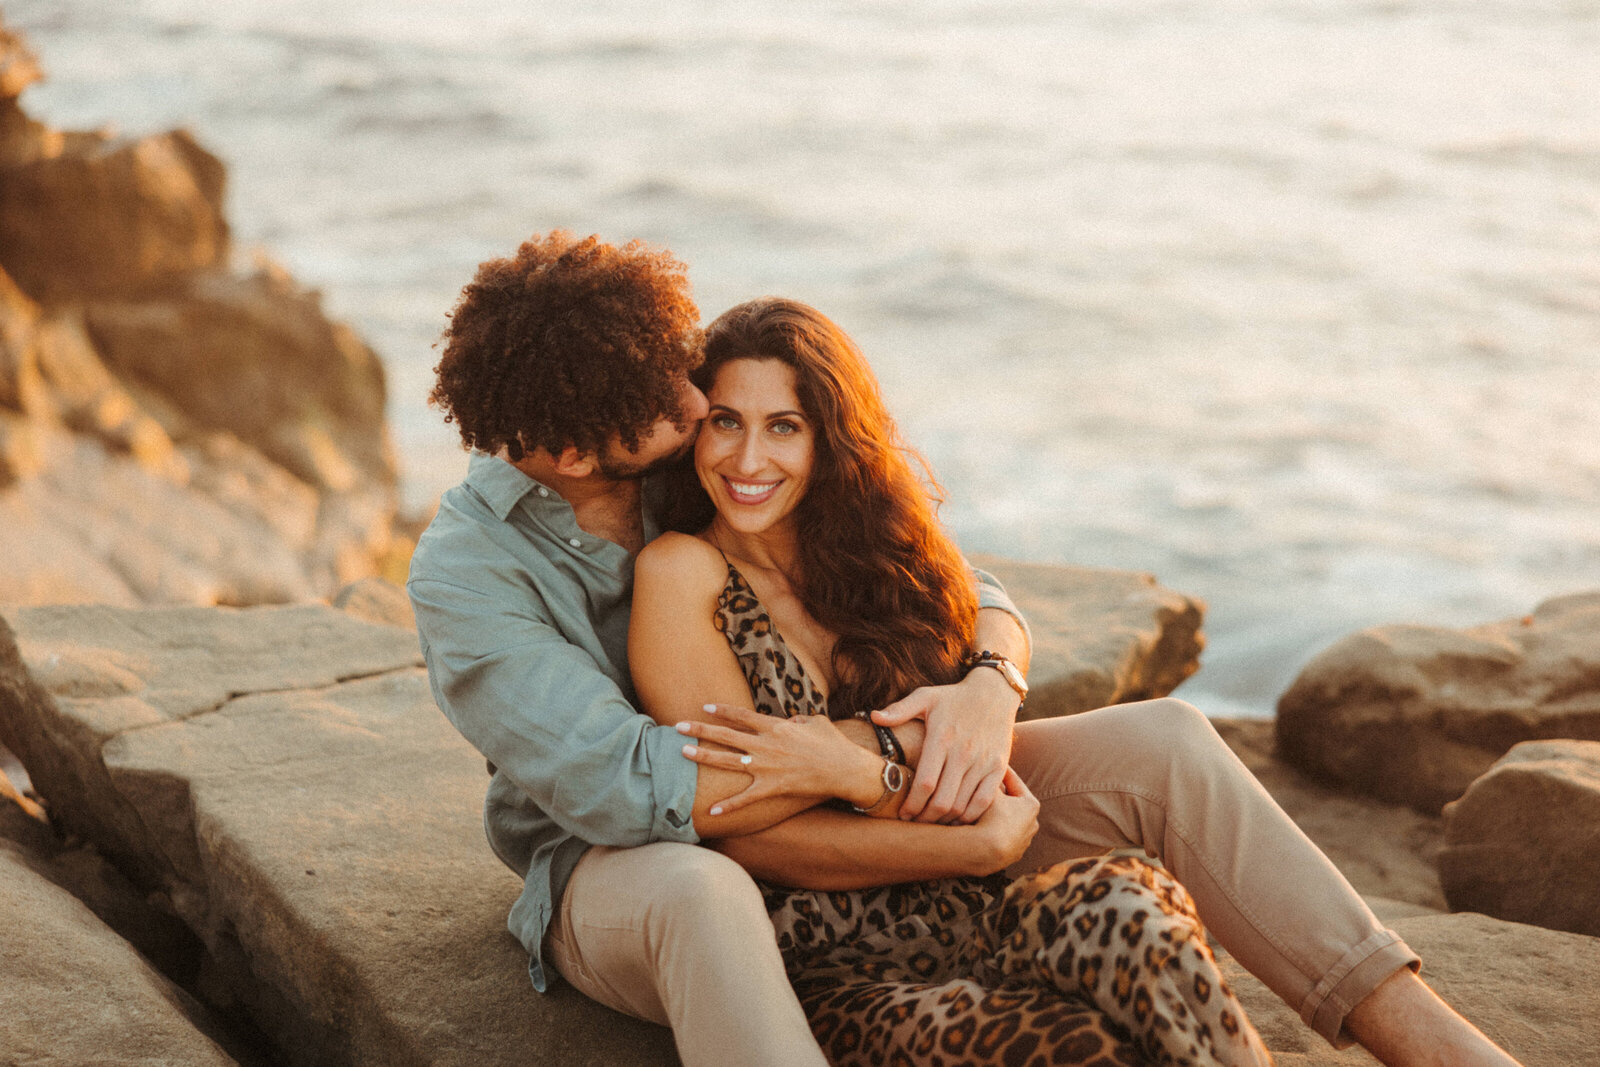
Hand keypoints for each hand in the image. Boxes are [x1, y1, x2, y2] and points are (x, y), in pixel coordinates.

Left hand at [677, 703, 879, 816]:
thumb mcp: (816, 722)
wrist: (845, 768)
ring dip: (703, 756)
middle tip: (678, 726)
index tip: (705, 707)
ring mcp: (767, 766)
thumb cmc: (833, 743)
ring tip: (683, 753)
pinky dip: (729, 805)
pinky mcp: (772, 787)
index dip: (721, 710)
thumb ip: (799, 719)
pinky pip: (746, 798)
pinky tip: (712, 812)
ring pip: (727, 760)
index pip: (741, 715)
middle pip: (725, 735)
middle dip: (700, 730)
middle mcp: (766, 744)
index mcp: (775, 726)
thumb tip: (791, 720)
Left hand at [872, 667, 1019, 823]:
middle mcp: (963, 753)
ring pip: (962, 805)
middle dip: (925, 817)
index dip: (911, 804)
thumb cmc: (953, 697)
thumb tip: (873, 717)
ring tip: (931, 823)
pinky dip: (969, 816)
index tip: (902, 813)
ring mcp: (983, 762)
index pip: (925, 782)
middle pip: (942, 800)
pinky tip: (956, 818)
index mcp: (941, 738)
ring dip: (945, 820)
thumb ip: (900, 709)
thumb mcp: (926, 697)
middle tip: (914, 822)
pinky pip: (984, 802)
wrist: (994, 693)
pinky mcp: (998, 768)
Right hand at [969, 767, 1038, 872]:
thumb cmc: (989, 817)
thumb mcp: (988, 791)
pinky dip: (995, 831)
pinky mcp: (1014, 855)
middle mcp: (1033, 823)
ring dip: (997, 814)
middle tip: (985, 786)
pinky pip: (1003, 837)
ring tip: (981, 808)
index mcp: (1031, 805)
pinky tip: (981, 827)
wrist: (984, 852)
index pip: (1013, 781)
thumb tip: (990, 767)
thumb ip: (991, 778)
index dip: (1000, 771)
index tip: (991, 761)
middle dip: (1000, 795)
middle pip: (1013, 802)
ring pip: (1008, 821)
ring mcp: (1024, 841)